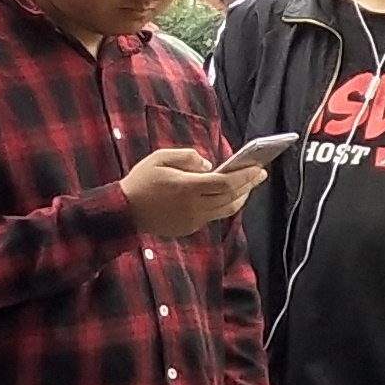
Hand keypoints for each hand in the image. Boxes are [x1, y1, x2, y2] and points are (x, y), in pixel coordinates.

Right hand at [122, 147, 261, 237]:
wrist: (124, 211)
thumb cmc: (141, 181)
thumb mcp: (160, 158)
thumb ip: (187, 157)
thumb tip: (209, 164)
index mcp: (187, 187)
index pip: (226, 183)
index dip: (245, 176)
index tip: (259, 168)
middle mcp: (194, 206)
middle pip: (231, 197)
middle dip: (249, 185)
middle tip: (260, 173)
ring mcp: (193, 220)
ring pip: (227, 210)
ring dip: (241, 197)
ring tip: (248, 185)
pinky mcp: (190, 228)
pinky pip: (214, 216)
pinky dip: (225, 205)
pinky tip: (228, 196)